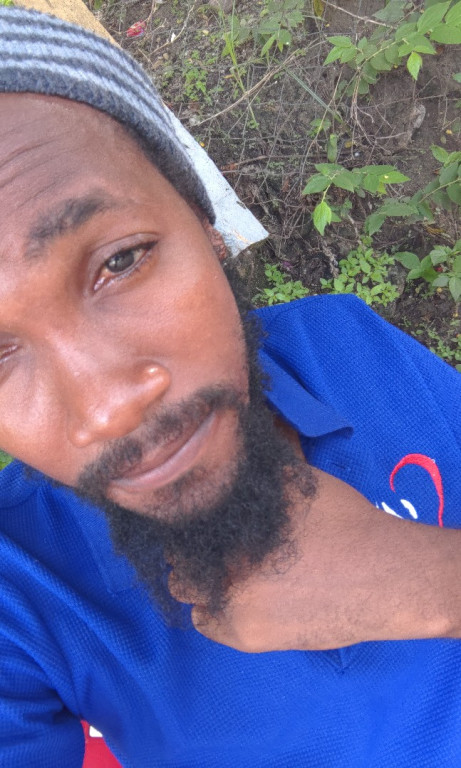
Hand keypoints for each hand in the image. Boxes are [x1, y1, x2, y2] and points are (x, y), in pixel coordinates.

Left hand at [170, 468, 460, 651]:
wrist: (381, 576)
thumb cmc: (342, 520)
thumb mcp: (297, 478)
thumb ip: (255, 466)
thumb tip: (229, 441)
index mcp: (228, 522)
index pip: (179, 518)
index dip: (185, 515)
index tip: (196, 516)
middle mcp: (220, 562)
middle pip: (178, 554)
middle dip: (189, 547)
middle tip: (214, 544)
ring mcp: (229, 602)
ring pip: (185, 589)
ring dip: (197, 578)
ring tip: (225, 571)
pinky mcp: (245, 635)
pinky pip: (205, 621)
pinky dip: (212, 608)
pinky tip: (237, 596)